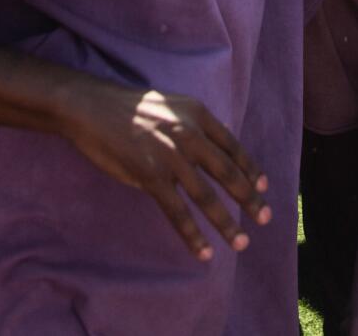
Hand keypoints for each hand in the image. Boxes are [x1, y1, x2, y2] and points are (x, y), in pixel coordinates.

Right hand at [58, 81, 270, 261]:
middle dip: (249, 198)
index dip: (251, 168)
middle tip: (265, 217)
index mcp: (198, 114)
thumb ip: (193, 126)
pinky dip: (193, 234)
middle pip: (227, 172)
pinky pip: (178, 211)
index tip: (264, 186)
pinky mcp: (150, 175)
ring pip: (207, 196)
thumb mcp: (172, 105)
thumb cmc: (130, 108)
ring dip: (226, 223)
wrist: (92, 107)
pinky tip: (203, 251)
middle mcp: (189, 134)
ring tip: (241, 242)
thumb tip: (214, 149)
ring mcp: (171, 156)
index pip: (232, 146)